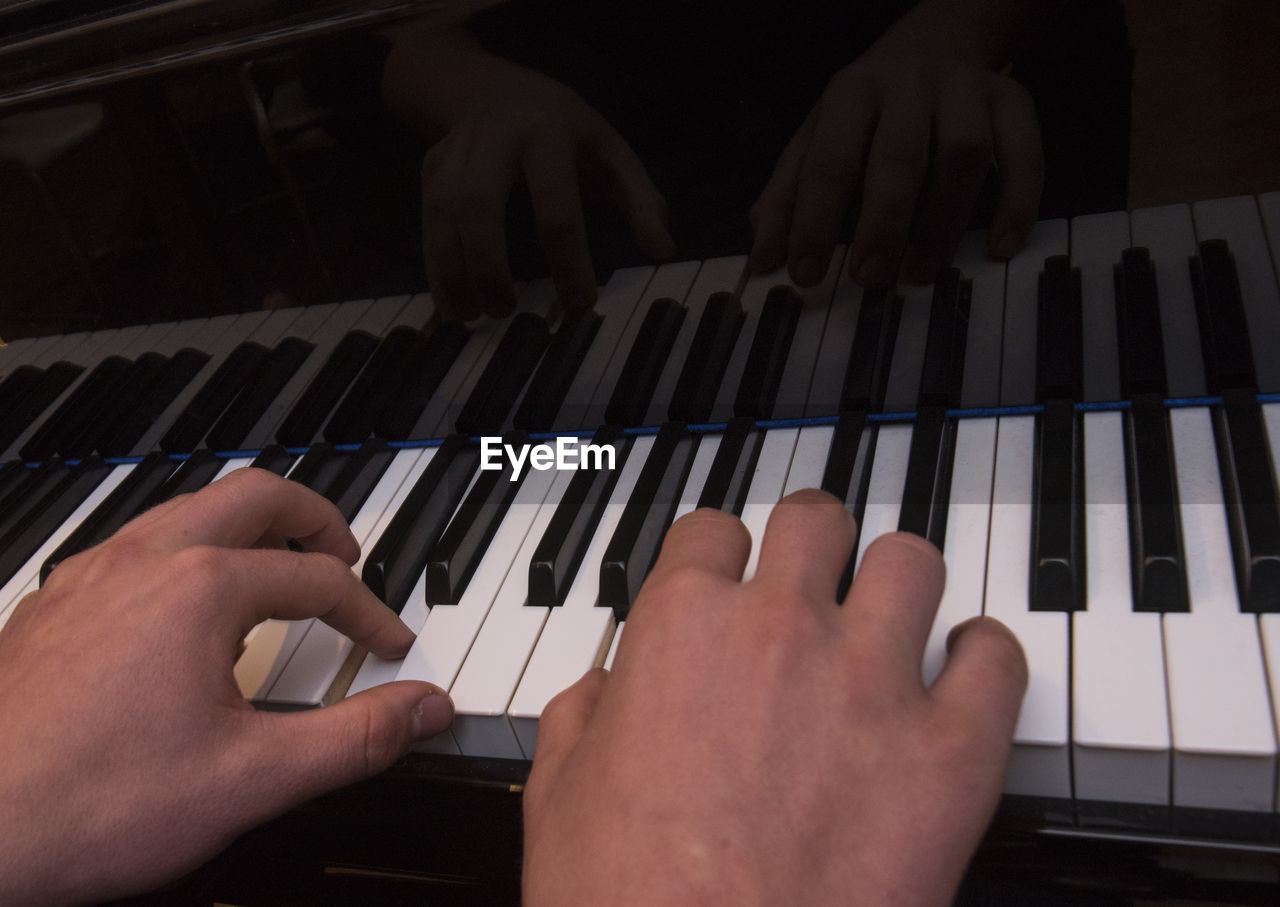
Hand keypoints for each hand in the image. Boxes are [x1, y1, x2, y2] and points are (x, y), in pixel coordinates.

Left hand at [0, 468, 452, 904]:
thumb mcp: (252, 779)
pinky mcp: (53, 603)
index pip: (317, 579)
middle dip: (314, 519)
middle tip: (344, 556)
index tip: (389, 648)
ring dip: (249, 529)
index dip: (369, 613)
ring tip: (278, 571)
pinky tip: (187, 612)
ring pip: (188, 510)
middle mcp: (143, 561)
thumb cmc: (87, 804)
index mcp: (199, 588)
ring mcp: (89, 576)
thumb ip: (356, 738)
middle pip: (254, 496)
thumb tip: (424, 709)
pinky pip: (137, 544)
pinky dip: (188, 553)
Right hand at [419, 70, 673, 320]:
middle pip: (479, 203)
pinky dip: (434, 266)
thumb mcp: (609, 150)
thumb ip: (640, 198)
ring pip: (442, 212)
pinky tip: (451, 303)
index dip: (568, 260)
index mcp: (548, 133)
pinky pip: (427, 219)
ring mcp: (458, 149)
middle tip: (506, 311)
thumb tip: (663, 250)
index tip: (580, 304)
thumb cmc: (563, 127)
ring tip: (474, 316)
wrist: (493, 85)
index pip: (557, 205)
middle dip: (488, 264)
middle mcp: (495, 137)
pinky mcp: (433, 165)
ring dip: (452, 270)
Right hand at [523, 490, 1026, 904]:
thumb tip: (602, 694)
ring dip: (898, 581)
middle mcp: (781, 630)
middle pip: (814, 520)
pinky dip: (984, 657)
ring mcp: (871, 684)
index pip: (710, 531)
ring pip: (910, 562)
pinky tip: (965, 670)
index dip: (715, 554)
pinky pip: (995, 661)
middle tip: (811, 575)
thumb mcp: (557, 799)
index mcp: (682, 628)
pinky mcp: (950, 755)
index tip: (726, 574)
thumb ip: (579, 719)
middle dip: (809, 543)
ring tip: (891, 614)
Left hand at [750, 34, 1042, 288]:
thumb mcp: (818, 136)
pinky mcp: (1013, 100)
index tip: (805, 275)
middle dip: (882, 224)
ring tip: (920, 273)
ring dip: (943, 222)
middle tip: (868, 278)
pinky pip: (1025, 153)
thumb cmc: (869, 108)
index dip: (815, 222)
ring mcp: (965, 89)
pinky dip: (1017, 203)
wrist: (940, 37)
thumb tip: (761, 259)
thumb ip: (787, 195)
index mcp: (852, 92)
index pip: (829, 161)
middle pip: (899, 156)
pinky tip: (999, 247)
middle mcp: (909, 84)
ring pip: (963, 154)